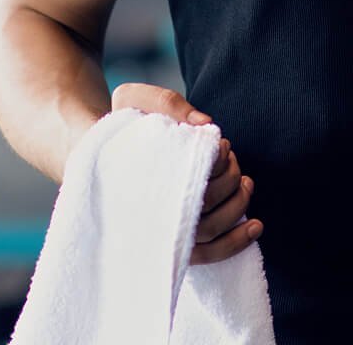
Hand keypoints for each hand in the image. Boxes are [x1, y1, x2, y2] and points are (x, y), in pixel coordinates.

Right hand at [110, 82, 262, 262]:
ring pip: (210, 231)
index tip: (220, 145)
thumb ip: (166, 102)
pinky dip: (236, 242)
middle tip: (227, 154)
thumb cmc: (120, 124)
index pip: (186, 188)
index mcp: (139, 181)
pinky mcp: (174, 239)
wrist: (96, 150)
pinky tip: (256, 225)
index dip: (213, 166)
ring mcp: (162, 230)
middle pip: (204, 210)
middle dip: (229, 178)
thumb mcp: (132, 98)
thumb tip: (205, 124)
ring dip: (238, 203)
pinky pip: (207, 254)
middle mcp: (149, 214)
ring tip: (243, 179)